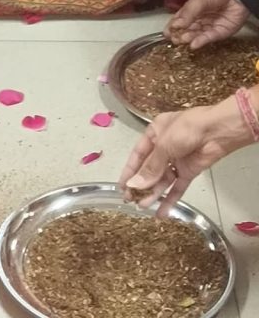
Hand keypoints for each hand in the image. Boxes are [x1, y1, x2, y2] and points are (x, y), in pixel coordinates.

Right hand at [119, 92, 254, 214]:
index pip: (137, 156)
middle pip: (149, 170)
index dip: (130, 172)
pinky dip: (171, 199)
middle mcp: (163, 148)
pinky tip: (163, 212)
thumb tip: (134, 185)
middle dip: (141, 185)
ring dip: (154, 193)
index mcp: (153, 134)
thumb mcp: (164, 146)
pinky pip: (177, 186)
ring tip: (144, 206)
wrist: (217, 132)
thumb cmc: (186, 129)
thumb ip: (151, 168)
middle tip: (131, 201)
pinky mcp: (189, 172)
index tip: (122, 187)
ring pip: (162, 180)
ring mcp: (177, 161)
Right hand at [166, 0, 250, 49]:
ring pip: (198, 34)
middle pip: (189, 29)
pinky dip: (202, 41)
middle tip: (174, 39)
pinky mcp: (223, 31)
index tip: (166, 33)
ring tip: (182, 40)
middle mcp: (201, 18)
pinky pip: (211, 37)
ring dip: (190, 38)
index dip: (173, 27)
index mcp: (192, 9)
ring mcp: (212, 25)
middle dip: (180, 34)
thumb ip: (188, 13)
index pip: (180, 20)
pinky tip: (194, 44)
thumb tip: (176, 25)